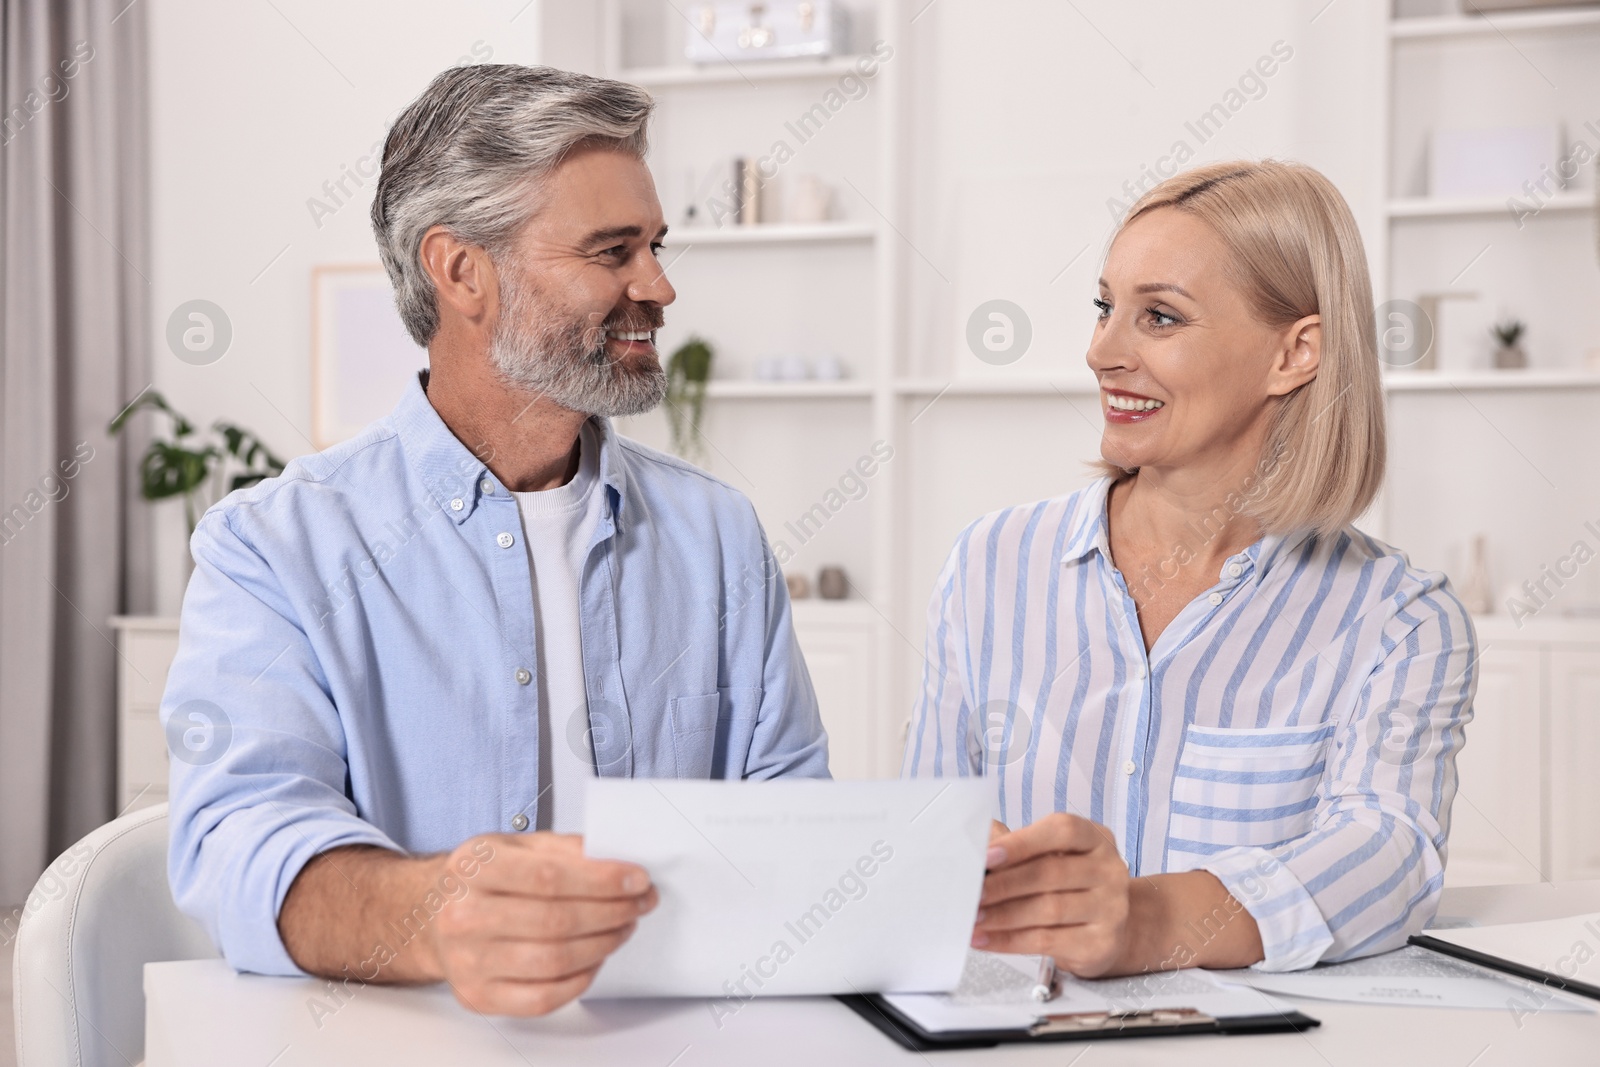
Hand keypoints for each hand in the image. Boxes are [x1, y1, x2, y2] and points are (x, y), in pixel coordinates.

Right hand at [426, 833, 655, 1015]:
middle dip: (611, 912)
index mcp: (474, 867)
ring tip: (622, 927)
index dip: (601, 880)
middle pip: (556, 921)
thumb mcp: (515, 845)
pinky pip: (543, 997)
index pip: (549, 877)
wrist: (430, 916)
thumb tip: (615, 859)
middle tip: (639, 903)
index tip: (636, 879)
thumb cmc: (480, 879)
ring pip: (554, 961)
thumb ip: (564, 849)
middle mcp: (464, 915)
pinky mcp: (478, 996)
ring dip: (602, 944)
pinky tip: (594, 958)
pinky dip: (580, 979)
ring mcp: (468, 961)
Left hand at [971, 812, 1131, 976]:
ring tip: (974, 916)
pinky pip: (1047, 941)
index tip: (987, 855)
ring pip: (1048, 909)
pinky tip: (986, 938)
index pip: (1062, 831)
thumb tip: (975, 845)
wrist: (1107, 930)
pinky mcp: (1100, 943)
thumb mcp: (1051, 857)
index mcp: (1096, 838)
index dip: (1021, 843)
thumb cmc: (1070, 886)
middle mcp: (1109, 870)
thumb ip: (1016, 847)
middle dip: (1004, 884)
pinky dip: (1009, 940)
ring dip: (1003, 915)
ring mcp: (1110, 908)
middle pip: (1051, 872)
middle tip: (972, 891)